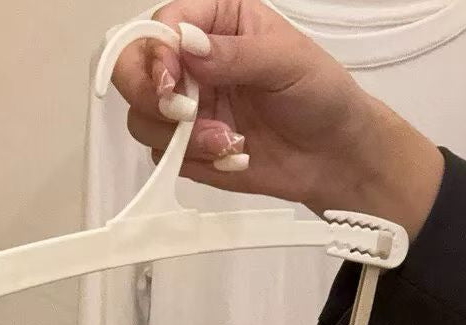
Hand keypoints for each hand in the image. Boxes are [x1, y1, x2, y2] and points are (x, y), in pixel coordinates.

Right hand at [111, 0, 443, 237]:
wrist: (333, 156)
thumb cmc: (320, 95)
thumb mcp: (287, 60)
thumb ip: (234, 53)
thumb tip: (186, 46)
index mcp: (216, 22)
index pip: (162, 25)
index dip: (156, 52)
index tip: (171, 80)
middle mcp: (192, 62)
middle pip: (133, 70)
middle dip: (150, 95)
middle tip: (184, 113)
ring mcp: (185, 109)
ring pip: (142, 118)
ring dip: (179, 136)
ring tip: (227, 141)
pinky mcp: (186, 150)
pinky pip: (163, 156)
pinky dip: (191, 160)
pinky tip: (231, 155)